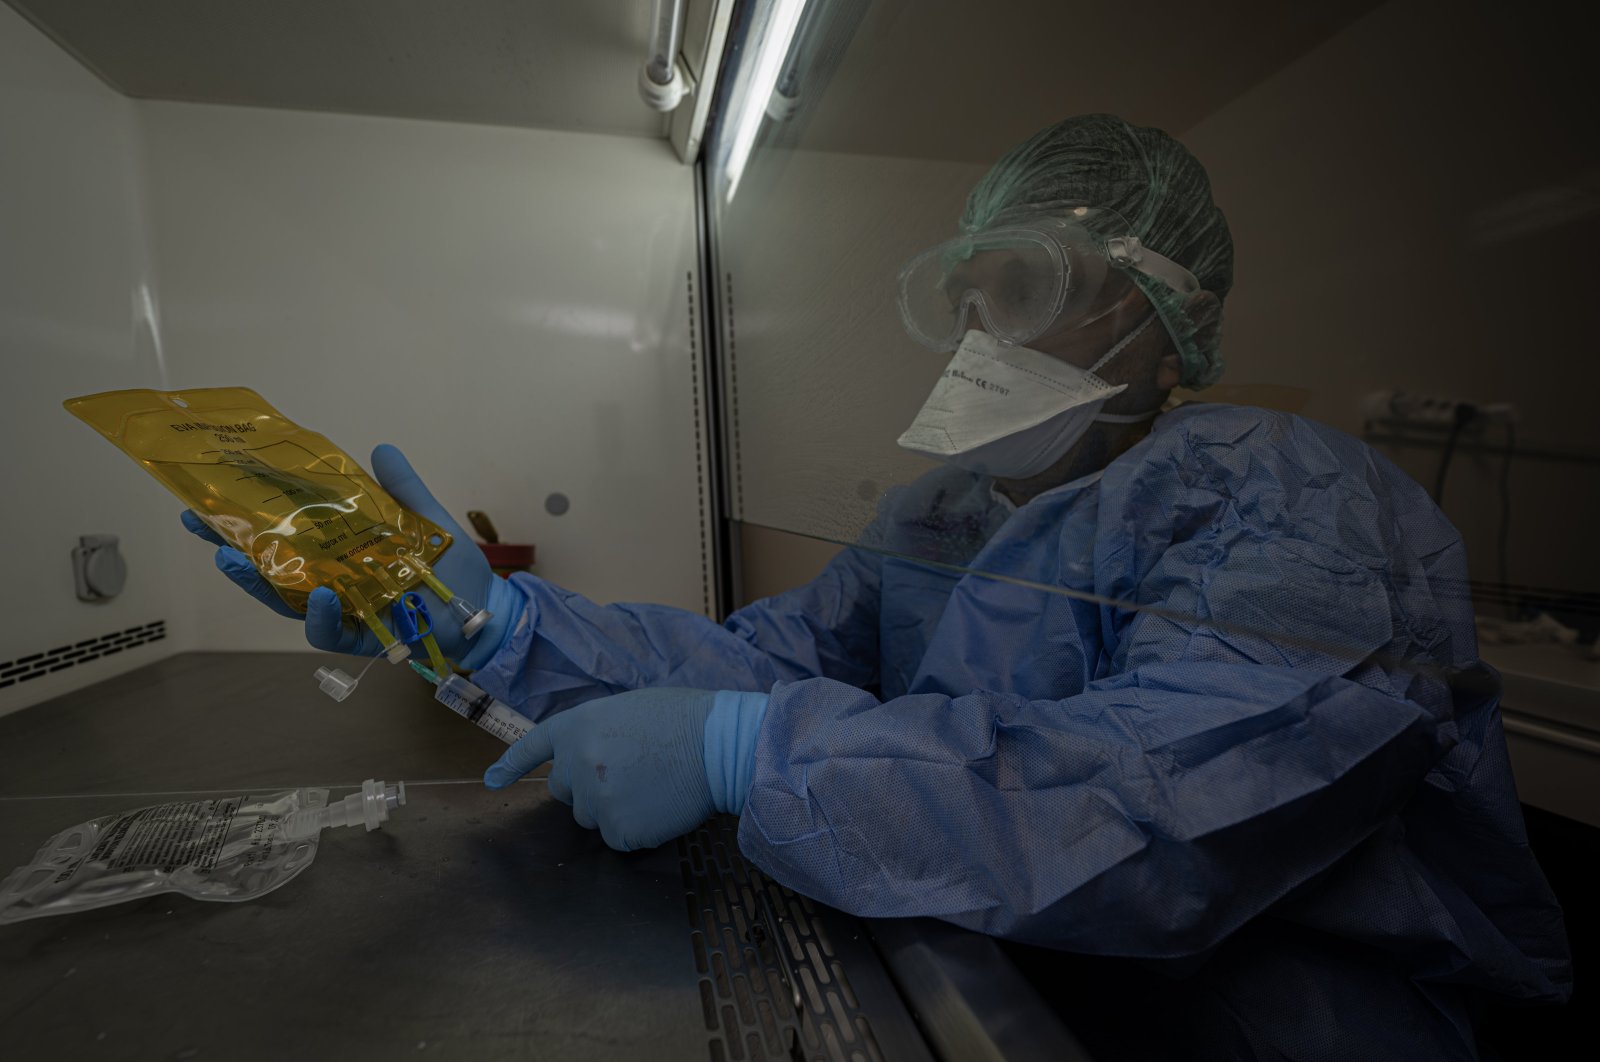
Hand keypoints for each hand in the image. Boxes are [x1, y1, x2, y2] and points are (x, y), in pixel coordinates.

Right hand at [181, 444, 512, 666]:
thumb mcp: (424, 518)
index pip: (284, 533)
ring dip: (259, 583)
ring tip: (234, 559)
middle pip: (270, 568)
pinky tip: (324, 595)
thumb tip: (381, 447)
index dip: (246, 519)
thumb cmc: (450, 565)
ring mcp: (342, 611)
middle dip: (232, 547)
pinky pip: (331, 631)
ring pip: (288, 602)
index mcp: (338, 550)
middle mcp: (331, 580)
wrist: (483, 607)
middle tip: (200, 525)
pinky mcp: (360, 638)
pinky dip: (324, 616)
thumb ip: (402, 488)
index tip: (208, 497)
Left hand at [483, 688, 769, 850]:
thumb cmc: (682, 720)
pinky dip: (638, 829)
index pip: (533, 747)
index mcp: (576, 725)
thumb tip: (591, 757)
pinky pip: (618, 839)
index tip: (490, 781)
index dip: (510, 765)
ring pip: (592, 818)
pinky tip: (661, 807)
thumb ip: (596, 734)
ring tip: (653, 787)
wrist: (716, 745)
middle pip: (563, 791)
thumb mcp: (627, 709)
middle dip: (586, 788)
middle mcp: (575, 763)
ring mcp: (594, 799)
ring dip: (614, 809)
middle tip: (628, 774)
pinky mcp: (617, 829)